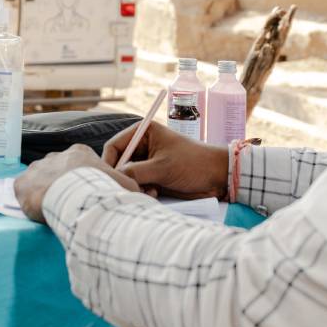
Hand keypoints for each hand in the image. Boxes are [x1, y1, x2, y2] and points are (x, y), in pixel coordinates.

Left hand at [15, 144, 139, 223]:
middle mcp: (55, 156)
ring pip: (40, 180)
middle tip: (69, 204)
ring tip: (53, 209)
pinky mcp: (22, 183)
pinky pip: (23, 191)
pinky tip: (36, 211)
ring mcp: (36, 168)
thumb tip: (143, 191)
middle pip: (58, 171)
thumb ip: (130, 185)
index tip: (85, 195)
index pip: (79, 165)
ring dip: (45, 192)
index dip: (82, 181)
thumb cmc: (101, 190)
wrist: (74, 198)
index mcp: (79, 153)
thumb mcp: (124, 186)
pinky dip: (28, 200)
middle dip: (62, 186)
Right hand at [103, 122, 229, 200]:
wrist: (217, 177)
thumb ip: (136, 171)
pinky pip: (138, 184)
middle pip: (119, 163)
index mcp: (143, 132)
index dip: (109, 162)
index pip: (115, 146)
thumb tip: (115, 178)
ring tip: (150, 191)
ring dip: (135, 186)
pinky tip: (155, 193)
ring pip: (128, 176)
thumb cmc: (193, 163)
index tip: (111, 179)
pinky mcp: (153, 176)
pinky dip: (142, 191)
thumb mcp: (162, 167)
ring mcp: (147, 162)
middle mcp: (142, 146)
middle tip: (133, 188)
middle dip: (125, 177)